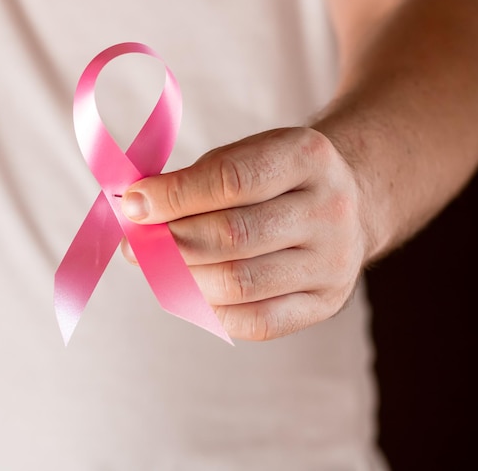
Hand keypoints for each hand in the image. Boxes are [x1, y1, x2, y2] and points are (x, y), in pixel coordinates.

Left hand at [120, 126, 368, 340]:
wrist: (343, 203)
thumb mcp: (246, 156)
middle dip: (171, 241)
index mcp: (307, 157)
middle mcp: (328, 209)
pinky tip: (194, 289)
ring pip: (239, 282)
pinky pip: (256, 322)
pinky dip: (212, 309)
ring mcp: (334, 262)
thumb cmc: (277, 179)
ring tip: (161, 265)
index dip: (174, 196)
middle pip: (233, 236)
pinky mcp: (326, 303)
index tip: (135, 204)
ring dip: (183, 277)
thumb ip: (196, 181)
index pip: (231, 180)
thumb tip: (137, 212)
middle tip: (138, 243)